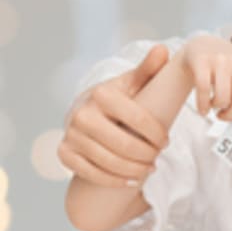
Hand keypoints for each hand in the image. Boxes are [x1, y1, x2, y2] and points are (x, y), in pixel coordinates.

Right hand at [58, 44, 169, 186]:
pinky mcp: (64, 154)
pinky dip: (115, 180)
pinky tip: (132, 181)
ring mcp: (71, 135)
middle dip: (147, 155)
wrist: (86, 112)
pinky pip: (92, 174)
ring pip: (110, 162)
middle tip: (158, 157)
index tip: (166, 141)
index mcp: (102, 94)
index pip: (138, 120)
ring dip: (134, 170)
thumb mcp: (133, 82)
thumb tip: (163, 50)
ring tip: (150, 168)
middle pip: (125, 145)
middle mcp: (82, 114)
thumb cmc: (118, 97)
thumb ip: (149, 69)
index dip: (156, 135)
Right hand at [178, 35, 231, 129]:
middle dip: (231, 115)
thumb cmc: (226, 67)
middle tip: (224, 116)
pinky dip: (202, 105)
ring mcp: (222, 60)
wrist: (202, 45)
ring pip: (222, 98)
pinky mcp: (203, 61)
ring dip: (216, 109)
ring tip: (214, 106)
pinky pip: (204, 91)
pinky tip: (203, 108)